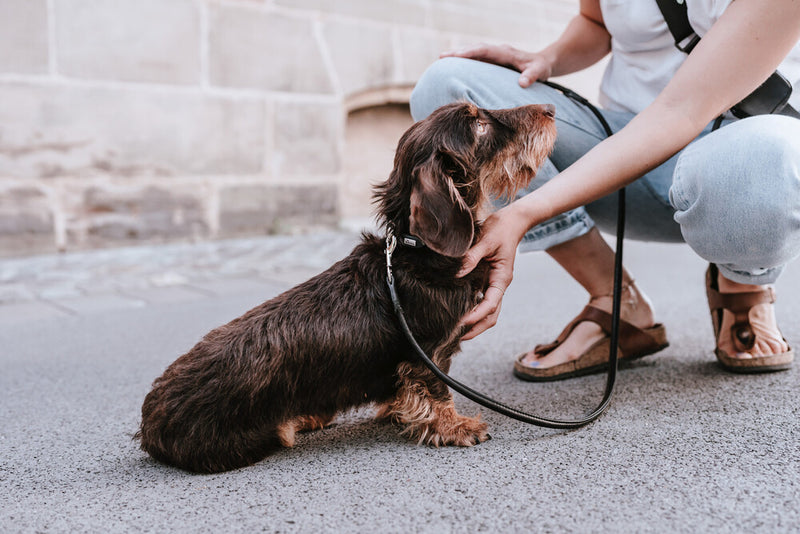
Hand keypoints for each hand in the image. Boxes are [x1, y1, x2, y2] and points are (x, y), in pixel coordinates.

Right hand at [440, 43, 552, 87]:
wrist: (544, 63)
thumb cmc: (541, 68)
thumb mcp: (540, 71)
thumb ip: (532, 75)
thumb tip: (522, 83)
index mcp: (506, 53)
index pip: (486, 50)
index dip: (471, 52)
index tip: (457, 55)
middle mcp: (498, 51)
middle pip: (475, 49)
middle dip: (458, 52)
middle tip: (441, 57)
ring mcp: (495, 55)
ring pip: (474, 53)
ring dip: (459, 55)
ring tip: (442, 60)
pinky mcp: (493, 61)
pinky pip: (477, 59)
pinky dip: (465, 61)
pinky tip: (454, 67)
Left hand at [457, 205, 529, 339]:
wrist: (513, 220)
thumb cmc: (502, 228)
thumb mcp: (485, 240)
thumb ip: (471, 257)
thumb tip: (456, 274)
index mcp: (502, 278)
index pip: (491, 304)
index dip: (476, 316)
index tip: (461, 322)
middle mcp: (499, 284)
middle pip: (491, 315)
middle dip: (476, 328)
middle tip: (456, 337)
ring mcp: (494, 283)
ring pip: (487, 310)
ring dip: (474, 322)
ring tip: (455, 329)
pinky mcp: (488, 279)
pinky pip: (481, 299)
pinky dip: (472, 309)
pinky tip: (458, 311)